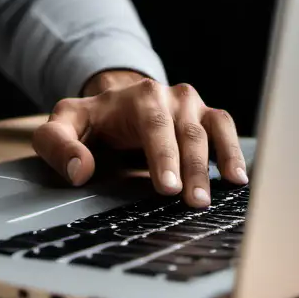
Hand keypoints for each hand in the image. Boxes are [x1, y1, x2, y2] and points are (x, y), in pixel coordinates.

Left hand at [32, 75, 248, 206]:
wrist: (114, 106)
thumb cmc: (90, 123)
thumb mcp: (63, 126)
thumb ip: (59, 145)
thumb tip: (80, 171)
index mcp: (136, 97)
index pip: (152, 124)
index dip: (162, 155)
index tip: (167, 186)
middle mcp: (168, 96)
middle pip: (184, 131)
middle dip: (190, 167)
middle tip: (193, 201)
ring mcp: (190, 106)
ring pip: (209, 131)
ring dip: (217, 161)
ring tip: (219, 194)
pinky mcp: (206, 117)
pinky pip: (225, 129)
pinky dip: (234, 150)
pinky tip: (239, 178)